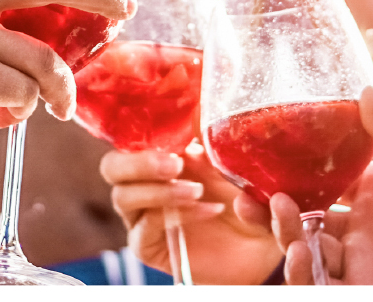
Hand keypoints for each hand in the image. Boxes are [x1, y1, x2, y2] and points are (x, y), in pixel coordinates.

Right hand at [103, 147, 283, 283]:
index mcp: (161, 156)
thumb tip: (201, 125)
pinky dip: (176, 216)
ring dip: (160, 191)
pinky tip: (208, 211)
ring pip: (123, 197)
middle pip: (112, 166)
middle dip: (138, 162)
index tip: (177, 132)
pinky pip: (145, 228)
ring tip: (198, 191)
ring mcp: (143, 216)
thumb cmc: (247, 199)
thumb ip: (217, 147)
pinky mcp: (147, 246)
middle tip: (174, 164)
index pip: (131, 138)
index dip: (143, 131)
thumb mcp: (237, 167)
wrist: (260, 246)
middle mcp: (145, 184)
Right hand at [239, 87, 372, 284]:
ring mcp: (363, 264)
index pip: (316, 182)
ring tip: (283, 216)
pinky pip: (323, 287)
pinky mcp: (367, 292)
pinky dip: (304, 274)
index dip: (284, 176)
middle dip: (269, 212)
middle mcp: (361, 230)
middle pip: (300, 221)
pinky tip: (303, 253)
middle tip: (250, 197)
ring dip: (285, 238)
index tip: (258, 163)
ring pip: (305, 254)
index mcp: (372, 193)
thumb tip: (361, 91)